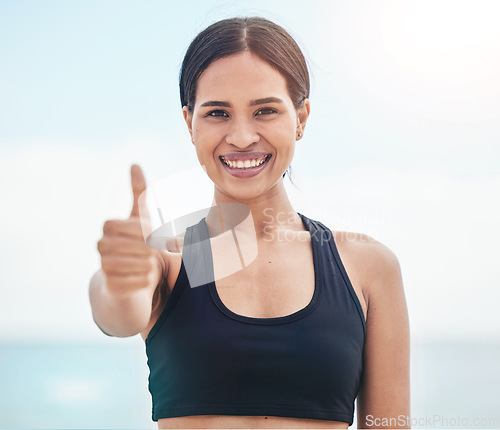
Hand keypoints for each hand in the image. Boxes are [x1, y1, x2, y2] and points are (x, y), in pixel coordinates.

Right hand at [97, 164, 165, 298]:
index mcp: (109, 227)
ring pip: (144, 263)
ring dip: (152, 265)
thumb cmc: (135, 245)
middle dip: (153, 249)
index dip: (150, 231)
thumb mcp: (139, 218)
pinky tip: (143, 280)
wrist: (124, 283)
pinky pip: (141, 281)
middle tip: (153, 253)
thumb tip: (134, 163)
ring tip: (147, 265)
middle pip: (143, 244)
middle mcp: (102, 245)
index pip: (138, 225)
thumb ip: (138, 192)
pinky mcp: (111, 286)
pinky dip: (148, 281)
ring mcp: (104, 266)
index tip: (152, 235)